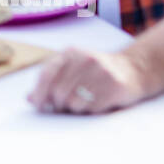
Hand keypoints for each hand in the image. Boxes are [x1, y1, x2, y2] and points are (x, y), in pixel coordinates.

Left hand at [27, 47, 154, 114]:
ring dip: (75, 109)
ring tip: (84, 103)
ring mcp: (101, 71)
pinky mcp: (115, 86)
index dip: (39, 92)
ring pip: (74, 103)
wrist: (134, 69)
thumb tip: (29, 99)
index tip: (38, 106)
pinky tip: (97, 103)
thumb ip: (51, 81)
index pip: (47, 74)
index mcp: (70, 52)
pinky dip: (91, 111)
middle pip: (58, 92)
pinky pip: (92, 108)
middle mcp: (85, 59)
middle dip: (58, 104)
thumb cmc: (96, 73)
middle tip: (66, 107)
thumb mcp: (72, 69)